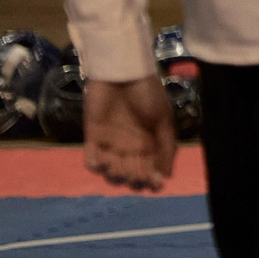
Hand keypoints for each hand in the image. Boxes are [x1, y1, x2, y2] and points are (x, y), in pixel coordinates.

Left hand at [83, 75, 176, 191]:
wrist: (123, 74)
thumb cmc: (148, 94)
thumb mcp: (164, 119)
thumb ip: (166, 147)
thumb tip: (167, 176)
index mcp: (149, 144)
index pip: (151, 170)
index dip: (152, 180)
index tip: (155, 182)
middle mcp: (130, 147)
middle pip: (131, 174)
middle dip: (135, 178)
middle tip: (138, 170)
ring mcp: (111, 144)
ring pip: (112, 171)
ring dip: (116, 173)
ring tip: (121, 162)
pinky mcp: (93, 138)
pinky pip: (91, 160)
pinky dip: (96, 165)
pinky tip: (104, 160)